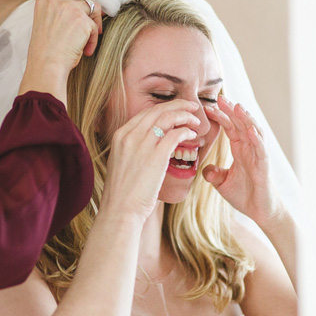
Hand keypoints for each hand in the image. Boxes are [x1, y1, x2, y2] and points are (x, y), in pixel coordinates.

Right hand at [18, 0, 101, 102]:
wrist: (45, 67)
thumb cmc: (45, 53)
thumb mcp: (47, 25)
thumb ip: (60, 13)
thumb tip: (84, 9)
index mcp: (44, 0)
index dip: (78, 8)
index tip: (79, 23)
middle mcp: (55, 0)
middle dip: (91, 12)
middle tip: (91, 29)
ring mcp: (69, 8)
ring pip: (94, 8)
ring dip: (94, 25)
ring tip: (87, 42)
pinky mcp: (81, 19)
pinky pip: (95, 26)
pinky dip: (93, 40)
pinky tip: (85, 51)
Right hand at [100, 100, 199, 221]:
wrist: (120, 209)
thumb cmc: (122, 192)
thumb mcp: (120, 162)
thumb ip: (132, 148)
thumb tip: (148, 144)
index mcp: (120, 136)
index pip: (145, 113)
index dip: (163, 108)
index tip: (176, 109)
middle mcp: (130, 136)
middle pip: (157, 111)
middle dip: (178, 105)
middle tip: (192, 107)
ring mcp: (142, 145)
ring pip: (168, 118)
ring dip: (185, 116)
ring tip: (195, 121)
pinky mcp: (156, 156)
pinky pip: (175, 135)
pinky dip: (186, 132)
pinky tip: (192, 136)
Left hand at [202, 96, 284, 228]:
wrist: (260, 212)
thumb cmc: (245, 195)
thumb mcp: (222, 183)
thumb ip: (213, 174)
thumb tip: (204, 169)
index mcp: (240, 150)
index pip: (230, 128)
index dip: (220, 117)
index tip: (207, 107)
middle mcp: (250, 149)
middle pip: (241, 125)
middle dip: (231, 111)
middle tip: (220, 98)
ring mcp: (259, 156)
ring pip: (254, 132)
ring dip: (245, 119)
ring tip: (236, 106)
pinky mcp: (264, 166)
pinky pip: (261, 149)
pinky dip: (256, 138)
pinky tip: (249, 129)